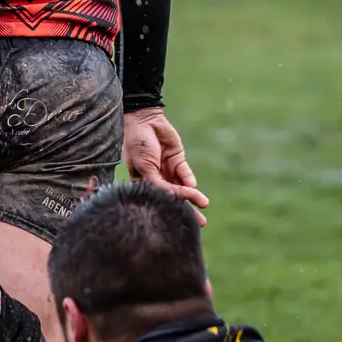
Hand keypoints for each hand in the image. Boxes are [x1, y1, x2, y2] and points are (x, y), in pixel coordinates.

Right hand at [123, 107, 208, 223]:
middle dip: (186, 209)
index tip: (179, 220)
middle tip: (200, 223)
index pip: (158, 200)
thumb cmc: (138, 143)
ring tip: (203, 204)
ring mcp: (167, 170)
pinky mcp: (177, 160)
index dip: (169, 210)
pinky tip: (192, 186)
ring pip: (182, 187)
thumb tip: (171, 199)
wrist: (145, 119)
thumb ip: (157, 183)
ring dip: (192, 196)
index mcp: (144, 183)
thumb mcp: (144, 166)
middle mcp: (156, 179)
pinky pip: (185, 173)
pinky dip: (189, 180)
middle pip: (173, 197)